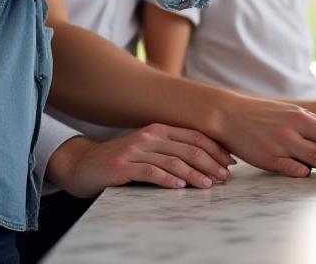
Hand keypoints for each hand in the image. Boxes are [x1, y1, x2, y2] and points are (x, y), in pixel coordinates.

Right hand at [47, 125, 235, 197]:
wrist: (84, 164)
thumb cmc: (123, 160)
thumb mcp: (149, 149)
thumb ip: (172, 150)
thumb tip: (207, 161)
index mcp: (160, 129)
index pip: (195, 136)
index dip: (216, 149)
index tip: (231, 162)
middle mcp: (150, 136)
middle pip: (188, 149)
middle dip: (211, 163)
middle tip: (225, 177)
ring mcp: (136, 149)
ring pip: (173, 161)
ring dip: (194, 174)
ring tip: (208, 185)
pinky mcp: (123, 166)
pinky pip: (150, 172)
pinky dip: (168, 179)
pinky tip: (180, 187)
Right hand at [211, 94, 315, 177]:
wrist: (229, 115)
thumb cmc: (263, 115)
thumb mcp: (295, 113)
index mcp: (303, 118)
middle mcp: (294, 130)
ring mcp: (281, 144)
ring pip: (310, 155)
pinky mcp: (267, 157)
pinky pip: (284, 165)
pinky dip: (296, 169)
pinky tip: (306, 175)